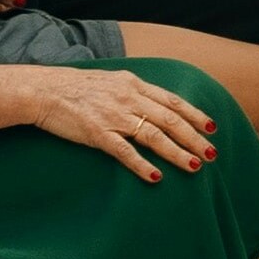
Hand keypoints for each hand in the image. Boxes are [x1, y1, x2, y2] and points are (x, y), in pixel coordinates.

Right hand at [0, 63, 219, 179]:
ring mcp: (114, 115)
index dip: (195, 115)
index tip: (212, 128)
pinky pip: (125, 151)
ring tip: (195, 166)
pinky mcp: (98, 133)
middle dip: (194, 138)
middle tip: (213, 154)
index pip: (172, 101)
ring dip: (177, 153)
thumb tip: (155, 104)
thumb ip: (133, 91)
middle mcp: (128, 98)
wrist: (44, 90)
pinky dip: (142, 165)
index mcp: (133, 84)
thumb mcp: (111, 81)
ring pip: (154, 136)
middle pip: (170, 120)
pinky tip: (156, 176)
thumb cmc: (77, 88)